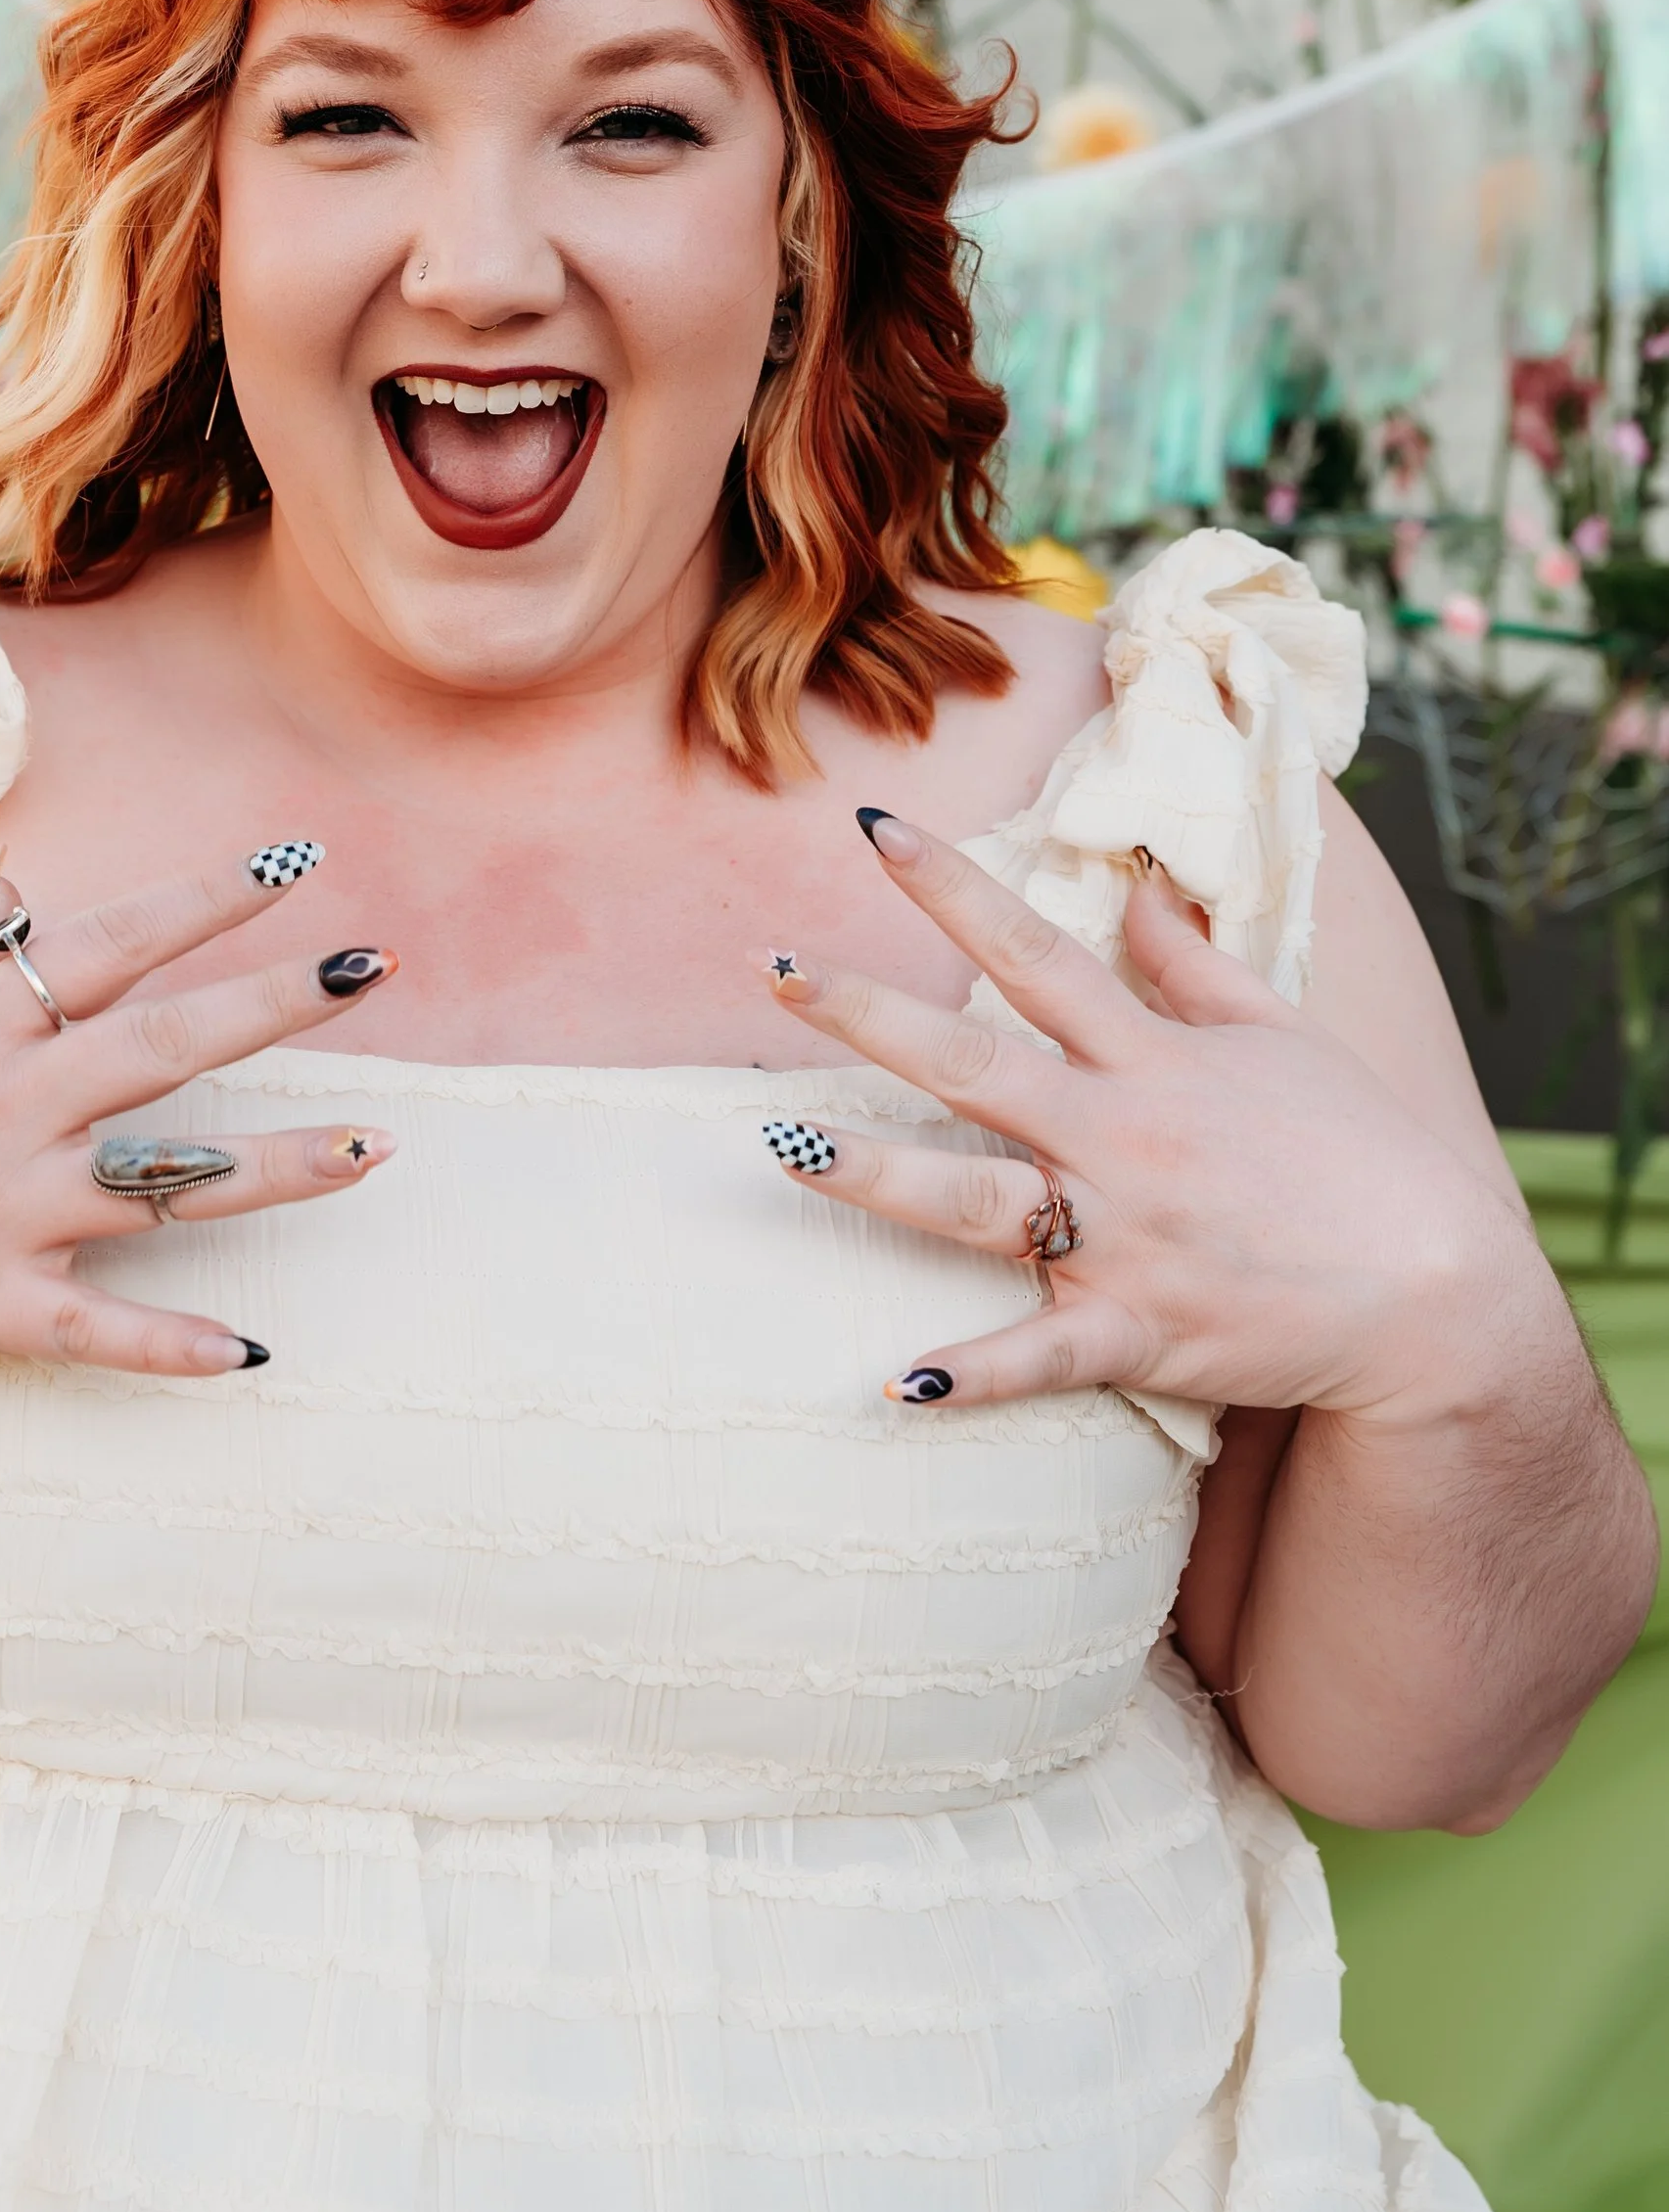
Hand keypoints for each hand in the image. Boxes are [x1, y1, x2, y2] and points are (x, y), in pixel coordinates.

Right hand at [0, 847, 395, 1384]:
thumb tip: (28, 898)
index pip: (111, 942)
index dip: (207, 901)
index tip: (297, 864)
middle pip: (166, 1041)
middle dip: (279, 1000)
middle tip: (377, 965)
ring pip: (165, 1181)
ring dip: (281, 1166)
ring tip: (380, 1148)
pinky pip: (96, 1330)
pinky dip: (173, 1346)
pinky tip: (256, 1350)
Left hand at [757, 811, 1570, 1429]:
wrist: (1440, 1296)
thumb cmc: (1361, 1156)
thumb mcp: (1286, 1037)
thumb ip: (1195, 965)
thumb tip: (1138, 887)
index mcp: (1153, 1059)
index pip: (1034, 953)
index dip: (952, 887)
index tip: (873, 829)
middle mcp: (1123, 1139)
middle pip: (973, 1066)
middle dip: (866, 1016)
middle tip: (771, 968)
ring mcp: (1123, 1240)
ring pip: (976, 1203)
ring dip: (875, 1177)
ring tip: (781, 1144)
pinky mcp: (1136, 1335)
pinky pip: (1036, 1358)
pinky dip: (966, 1375)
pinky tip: (890, 1383)